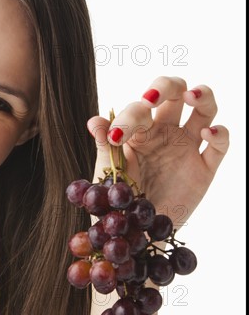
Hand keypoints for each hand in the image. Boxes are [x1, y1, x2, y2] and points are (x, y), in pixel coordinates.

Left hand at [87, 76, 229, 226]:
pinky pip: (220, 144)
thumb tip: (94, 122)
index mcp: (139, 129)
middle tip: (152, 97)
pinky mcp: (205, 167)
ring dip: (202, 96)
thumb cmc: (118, 196)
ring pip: (204, 109)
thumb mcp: (108, 171)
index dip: (128, 117)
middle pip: (174, 93)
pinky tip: (208, 133)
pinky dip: (220, 134)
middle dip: (166, 86)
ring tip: (191, 95)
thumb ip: (104, 145)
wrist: (136, 228)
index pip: (139, 108)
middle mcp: (165, 132)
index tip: (116, 138)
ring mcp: (187, 147)